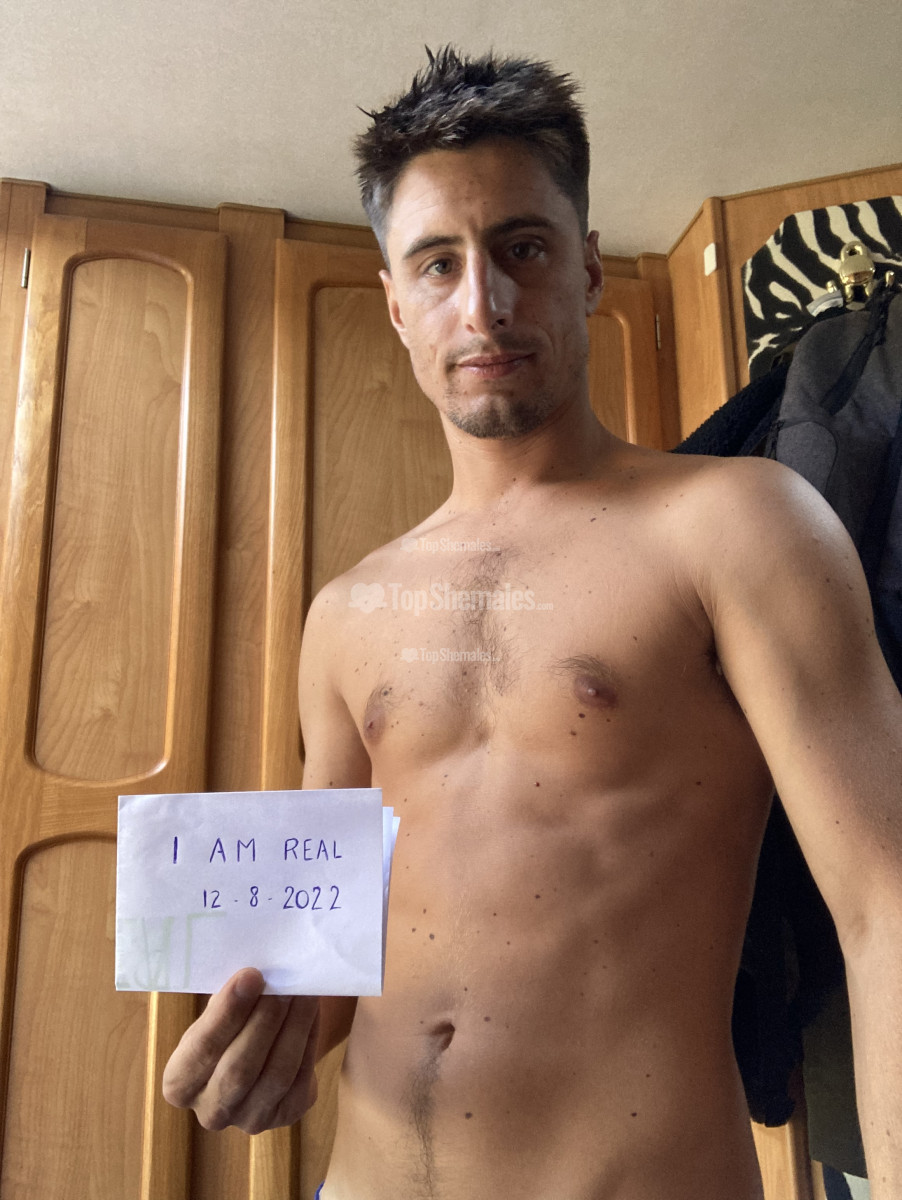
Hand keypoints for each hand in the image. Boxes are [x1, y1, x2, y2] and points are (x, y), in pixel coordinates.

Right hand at [161, 967, 320, 1132]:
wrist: (260, 1050)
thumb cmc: (231, 1022)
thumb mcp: (218, 1012)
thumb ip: (228, 999)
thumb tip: (254, 977)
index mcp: (180, 1083)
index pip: (201, 1049)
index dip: (227, 1012)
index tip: (250, 975)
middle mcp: (210, 1112)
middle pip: (239, 1069)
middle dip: (264, 1021)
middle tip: (283, 984)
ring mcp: (249, 1119)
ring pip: (276, 1074)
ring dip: (293, 1027)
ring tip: (304, 992)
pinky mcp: (286, 1116)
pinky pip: (301, 1078)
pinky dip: (309, 1040)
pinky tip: (312, 1011)